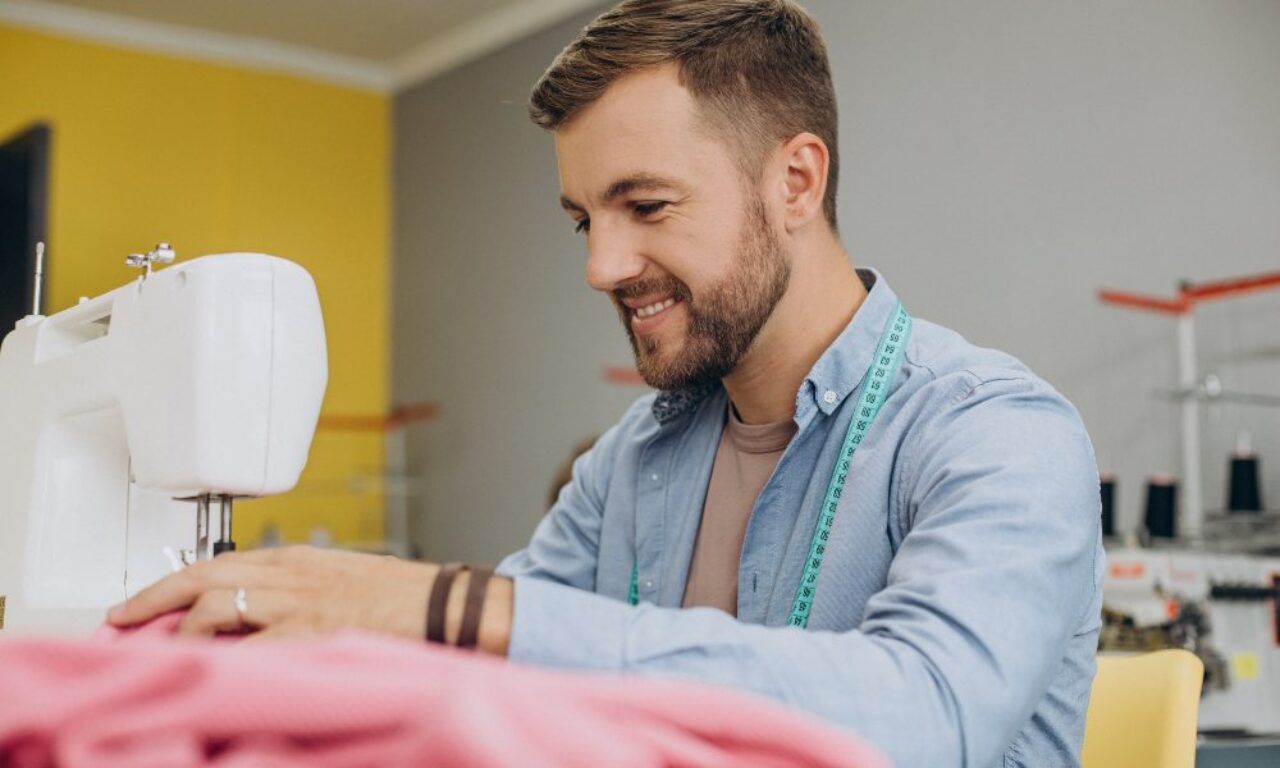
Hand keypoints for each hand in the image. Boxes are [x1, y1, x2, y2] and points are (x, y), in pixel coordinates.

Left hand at [108, 546, 436, 640]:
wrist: (450, 607)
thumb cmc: (405, 600)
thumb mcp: (343, 584)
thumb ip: (298, 595)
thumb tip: (259, 620)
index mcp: (298, 560)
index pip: (219, 563)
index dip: (173, 583)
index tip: (144, 603)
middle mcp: (291, 573)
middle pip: (202, 575)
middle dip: (153, 597)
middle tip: (121, 619)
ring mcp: (300, 601)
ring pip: (215, 605)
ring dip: (180, 631)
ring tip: (164, 652)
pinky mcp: (314, 629)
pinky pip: (251, 645)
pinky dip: (223, 659)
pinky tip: (208, 672)